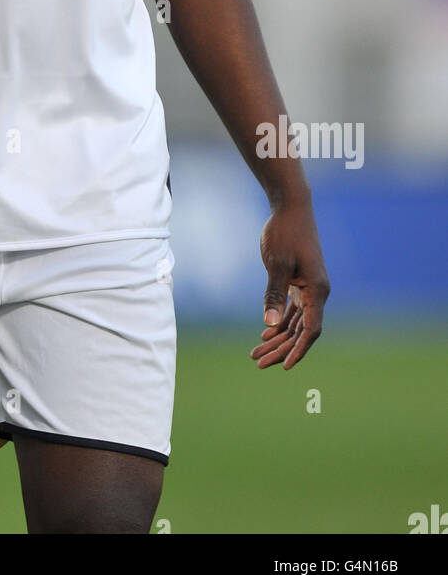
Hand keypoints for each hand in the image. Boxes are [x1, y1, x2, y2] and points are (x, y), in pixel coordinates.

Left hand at [251, 202, 329, 368]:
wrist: (291, 207)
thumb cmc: (285, 232)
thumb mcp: (276, 264)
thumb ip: (274, 295)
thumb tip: (268, 324)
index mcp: (317, 290)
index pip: (311, 330)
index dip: (298, 350)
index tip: (284, 367)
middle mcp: (316, 292)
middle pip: (301, 330)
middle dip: (281, 348)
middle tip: (258, 362)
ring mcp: (308, 287)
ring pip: (295, 322)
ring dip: (277, 338)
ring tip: (256, 353)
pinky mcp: (299, 280)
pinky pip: (292, 310)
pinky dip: (279, 322)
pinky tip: (265, 333)